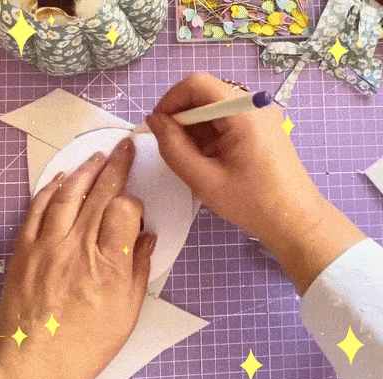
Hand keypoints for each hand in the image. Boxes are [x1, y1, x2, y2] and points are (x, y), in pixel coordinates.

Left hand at [0, 137, 156, 378]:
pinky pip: (37, 209)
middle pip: (100, 193)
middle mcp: (77, 248)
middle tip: (123, 149)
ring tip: (97, 157)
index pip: (124, 209)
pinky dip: (51, 189)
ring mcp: (48, 246)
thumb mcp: (127, 311)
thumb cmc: (82, 344)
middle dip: (116, 165)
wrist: (32, 364)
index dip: (134, 202)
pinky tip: (62, 178)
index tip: (136, 208)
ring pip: (68, 194)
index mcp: (108, 265)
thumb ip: (138, 268)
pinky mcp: (26, 249)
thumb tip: (146, 239)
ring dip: (85, 171)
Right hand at [146, 73, 365, 294]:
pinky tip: (209, 160)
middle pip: (207, 95)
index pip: (197, 84)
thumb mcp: (204, 179)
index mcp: (244, 113)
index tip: (157, 127)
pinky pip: (229, 121)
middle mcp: (255, 105)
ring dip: (196, 129)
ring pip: (216, 109)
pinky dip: (212, 135)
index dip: (171, 101)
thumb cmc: (252, 204)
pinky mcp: (264, 128)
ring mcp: (262, 116)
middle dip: (182, 118)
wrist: (296, 221)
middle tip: (172, 149)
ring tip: (192, 160)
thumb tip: (154, 121)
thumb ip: (173, 148)